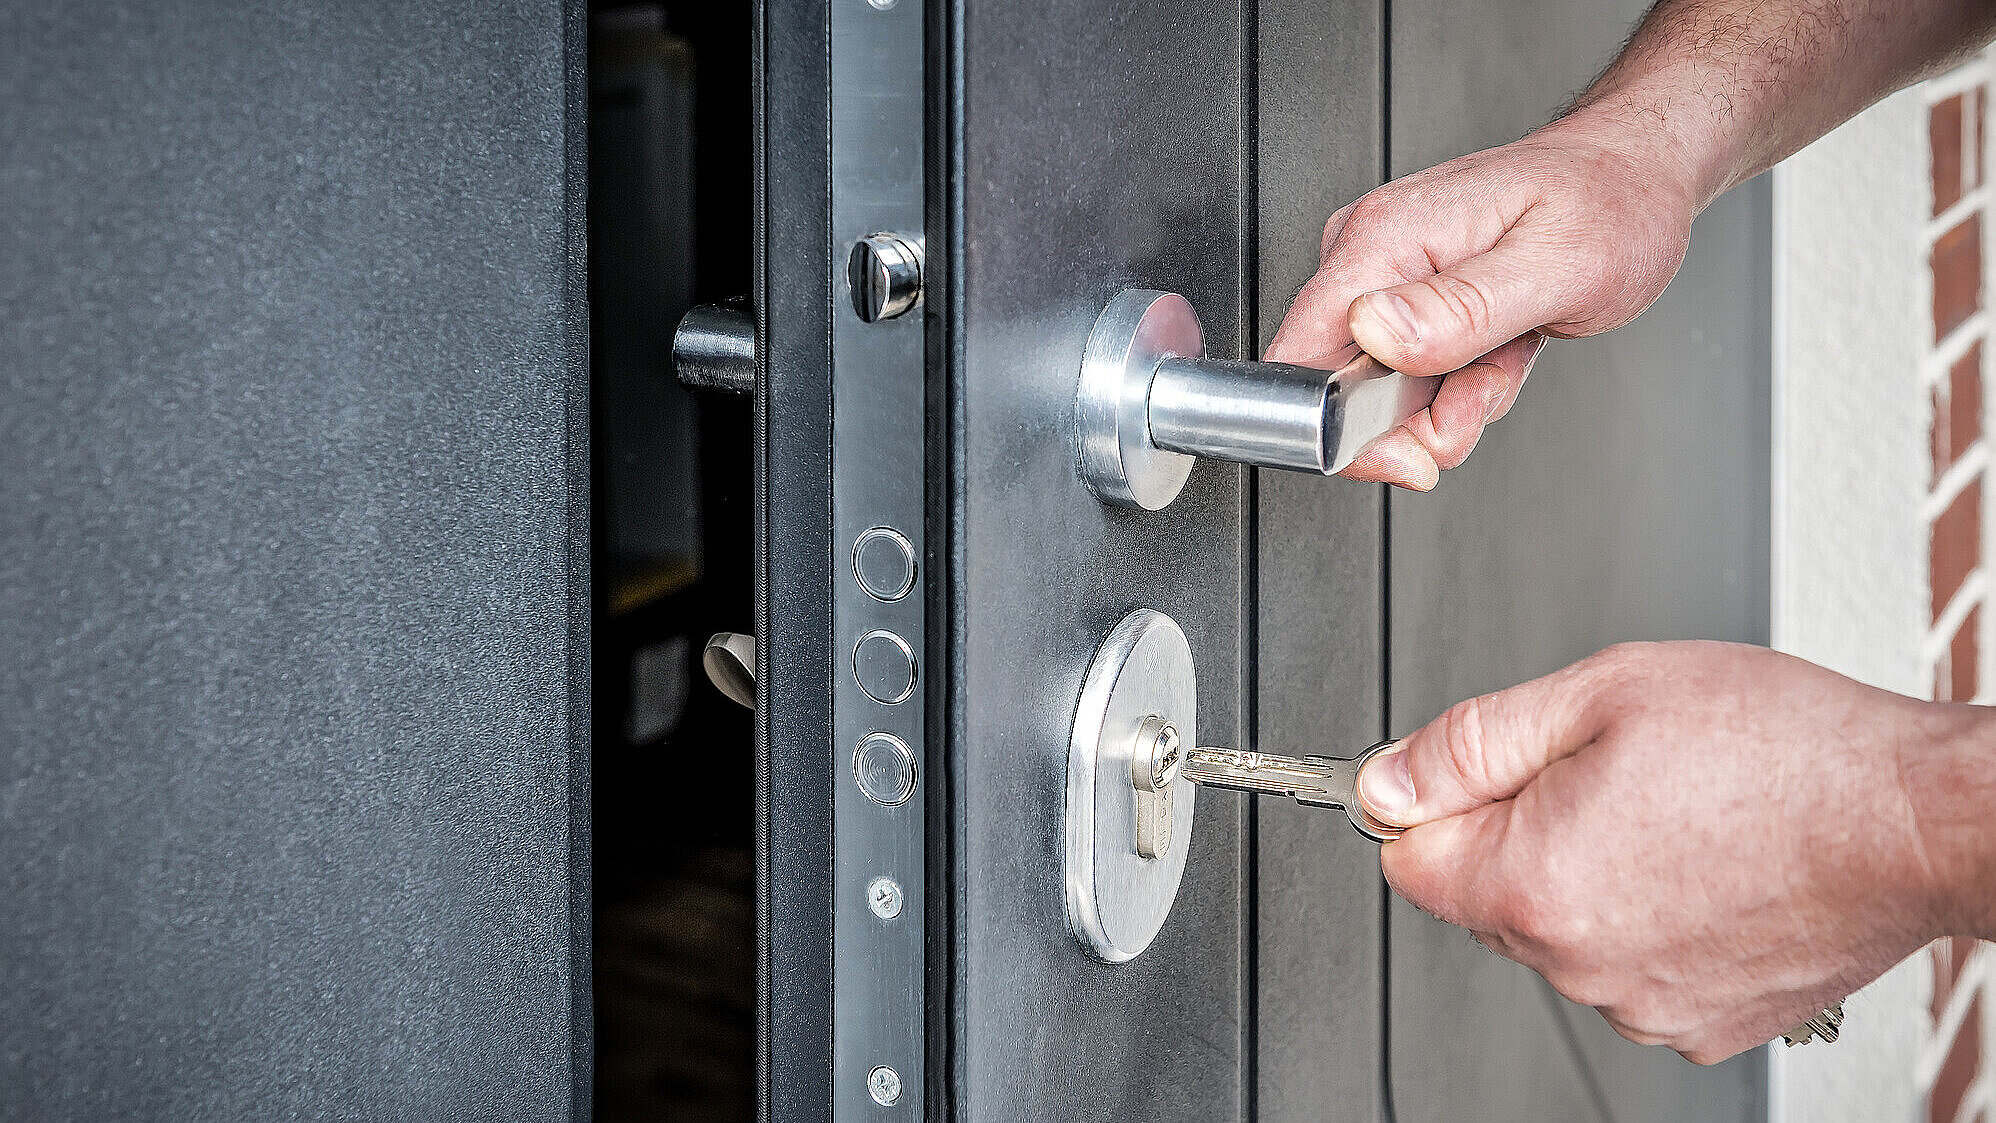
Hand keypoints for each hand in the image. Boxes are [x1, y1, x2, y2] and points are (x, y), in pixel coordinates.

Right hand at [1265, 111, 1698, 489]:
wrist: (1634, 176)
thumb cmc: (1608, 203)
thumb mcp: (1554, 264)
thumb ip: (1460, 307)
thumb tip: (1373, 332)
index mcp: (1384, 239)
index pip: (1300, 361)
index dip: (1342, 428)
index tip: (1415, 446)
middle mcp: (1369, 254)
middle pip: (1337, 390)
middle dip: (1416, 421)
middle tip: (1487, 385)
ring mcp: (1385, 278)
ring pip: (1378, 395)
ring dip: (1449, 403)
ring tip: (1505, 354)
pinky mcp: (1406, 300)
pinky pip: (1409, 379)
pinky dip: (1459, 387)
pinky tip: (1498, 349)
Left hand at [1354, 641, 1994, 1062]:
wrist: (1920, 819)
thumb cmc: (1786, 749)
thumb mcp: (1602, 692)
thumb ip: (1471, 742)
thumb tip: (1387, 777)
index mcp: (1534, 882)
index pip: (1406, 857)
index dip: (1432, 799)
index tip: (1472, 771)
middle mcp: (1579, 964)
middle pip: (1484, 894)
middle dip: (1520, 828)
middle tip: (1608, 772)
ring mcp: (1642, 1004)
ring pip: (1561, 930)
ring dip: (1590, 871)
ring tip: (1676, 814)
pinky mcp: (1700, 1023)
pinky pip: (1631, 963)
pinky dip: (1652, 916)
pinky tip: (1709, 864)